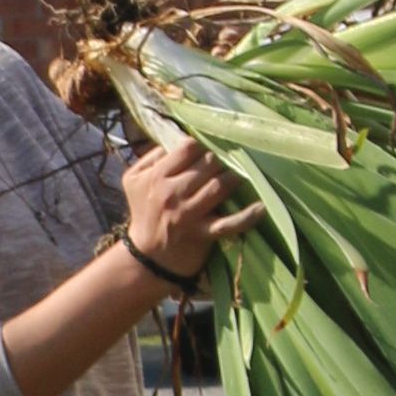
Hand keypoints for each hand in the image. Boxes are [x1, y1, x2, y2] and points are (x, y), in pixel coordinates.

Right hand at [121, 137, 262, 281]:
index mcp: (155, 177)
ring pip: (218, 186)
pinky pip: (228, 224)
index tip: (206, 149)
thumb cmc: (143, 212)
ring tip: (241, 173)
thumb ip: (153, 157)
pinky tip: (261, 207)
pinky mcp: (202, 234)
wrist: (147, 256)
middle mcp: (171, 194)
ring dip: (233, 177)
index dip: (201, 145)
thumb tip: (177, 138)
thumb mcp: (134, 181)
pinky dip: (246, 216)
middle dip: (219, 159)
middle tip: (226, 160)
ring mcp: (188, 215)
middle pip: (206, 164)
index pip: (187, 148)